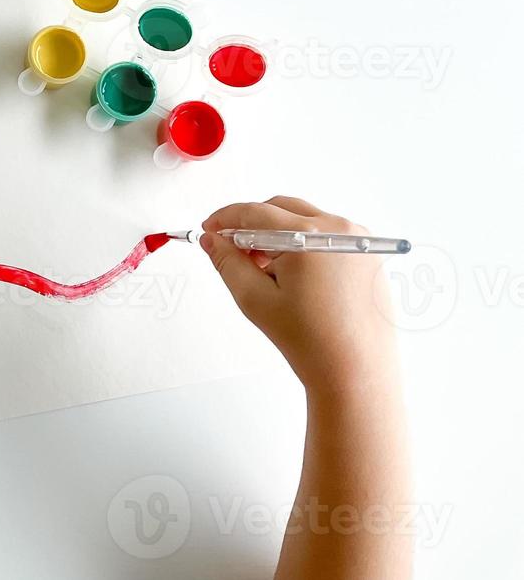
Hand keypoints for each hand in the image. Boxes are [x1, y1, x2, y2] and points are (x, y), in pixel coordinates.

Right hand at [201, 196, 396, 397]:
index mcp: (308, 237)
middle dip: (253, 225)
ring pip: (305, 219)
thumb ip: (227, 262)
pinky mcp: (369, 254)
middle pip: (281, 208)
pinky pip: (328, 235)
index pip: (255, 212)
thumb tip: (212, 240)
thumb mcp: (254, 299)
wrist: (357, 371)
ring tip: (268, 271)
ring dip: (279, 234)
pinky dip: (304, 244)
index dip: (225, 218)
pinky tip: (294, 276)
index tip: (210, 229)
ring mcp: (359, 240)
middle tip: (235, 252)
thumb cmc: (312, 341)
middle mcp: (339, 229)